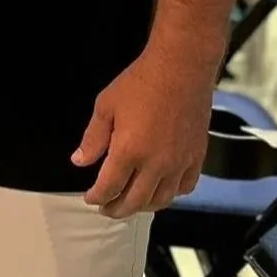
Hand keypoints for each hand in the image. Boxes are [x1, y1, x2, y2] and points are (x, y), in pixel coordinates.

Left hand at [73, 45, 214, 218]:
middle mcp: (155, 164)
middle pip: (134, 202)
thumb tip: (80, 161)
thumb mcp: (106, 105)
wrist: (180, 68)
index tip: (90, 198)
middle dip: (116, 209)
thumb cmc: (142, 82)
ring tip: (131, 203)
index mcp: (129, 151)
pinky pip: (184, 187)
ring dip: (143, 207)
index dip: (96, 197)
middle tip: (106, 208)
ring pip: (160, 200)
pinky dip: (170, 194)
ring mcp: (178, 163)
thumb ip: (93, 138)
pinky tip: (161, 190)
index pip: (109, 188)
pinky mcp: (196, 157)